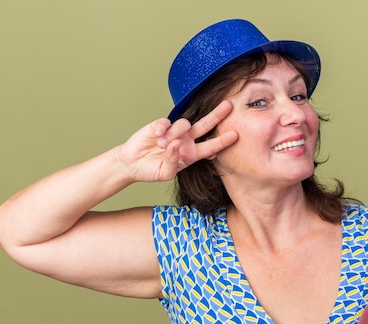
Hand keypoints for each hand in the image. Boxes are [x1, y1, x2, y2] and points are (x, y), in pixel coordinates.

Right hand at [117, 100, 237, 181]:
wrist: (132, 164)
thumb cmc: (151, 170)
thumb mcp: (165, 173)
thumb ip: (174, 162)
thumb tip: (176, 146)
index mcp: (191, 154)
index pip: (210, 146)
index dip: (222, 141)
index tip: (235, 135)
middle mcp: (185, 141)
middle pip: (205, 125)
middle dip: (217, 115)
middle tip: (229, 106)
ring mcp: (174, 132)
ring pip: (184, 124)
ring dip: (175, 134)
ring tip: (161, 146)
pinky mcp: (160, 125)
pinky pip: (166, 122)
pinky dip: (162, 128)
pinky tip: (156, 136)